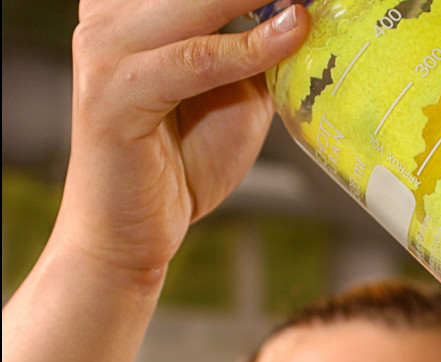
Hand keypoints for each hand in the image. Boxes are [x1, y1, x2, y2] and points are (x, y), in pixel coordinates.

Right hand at [2, 2, 309, 361]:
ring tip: (308, 2)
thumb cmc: (183, 162)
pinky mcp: (112, 94)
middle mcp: (109, 17)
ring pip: (195, 4)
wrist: (133, 232)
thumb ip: (258, 49)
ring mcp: (105, 51)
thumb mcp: (235, 92)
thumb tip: (302, 12)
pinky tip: (291, 34)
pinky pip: (193, 60)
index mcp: (131, 9)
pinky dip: (246, 50)